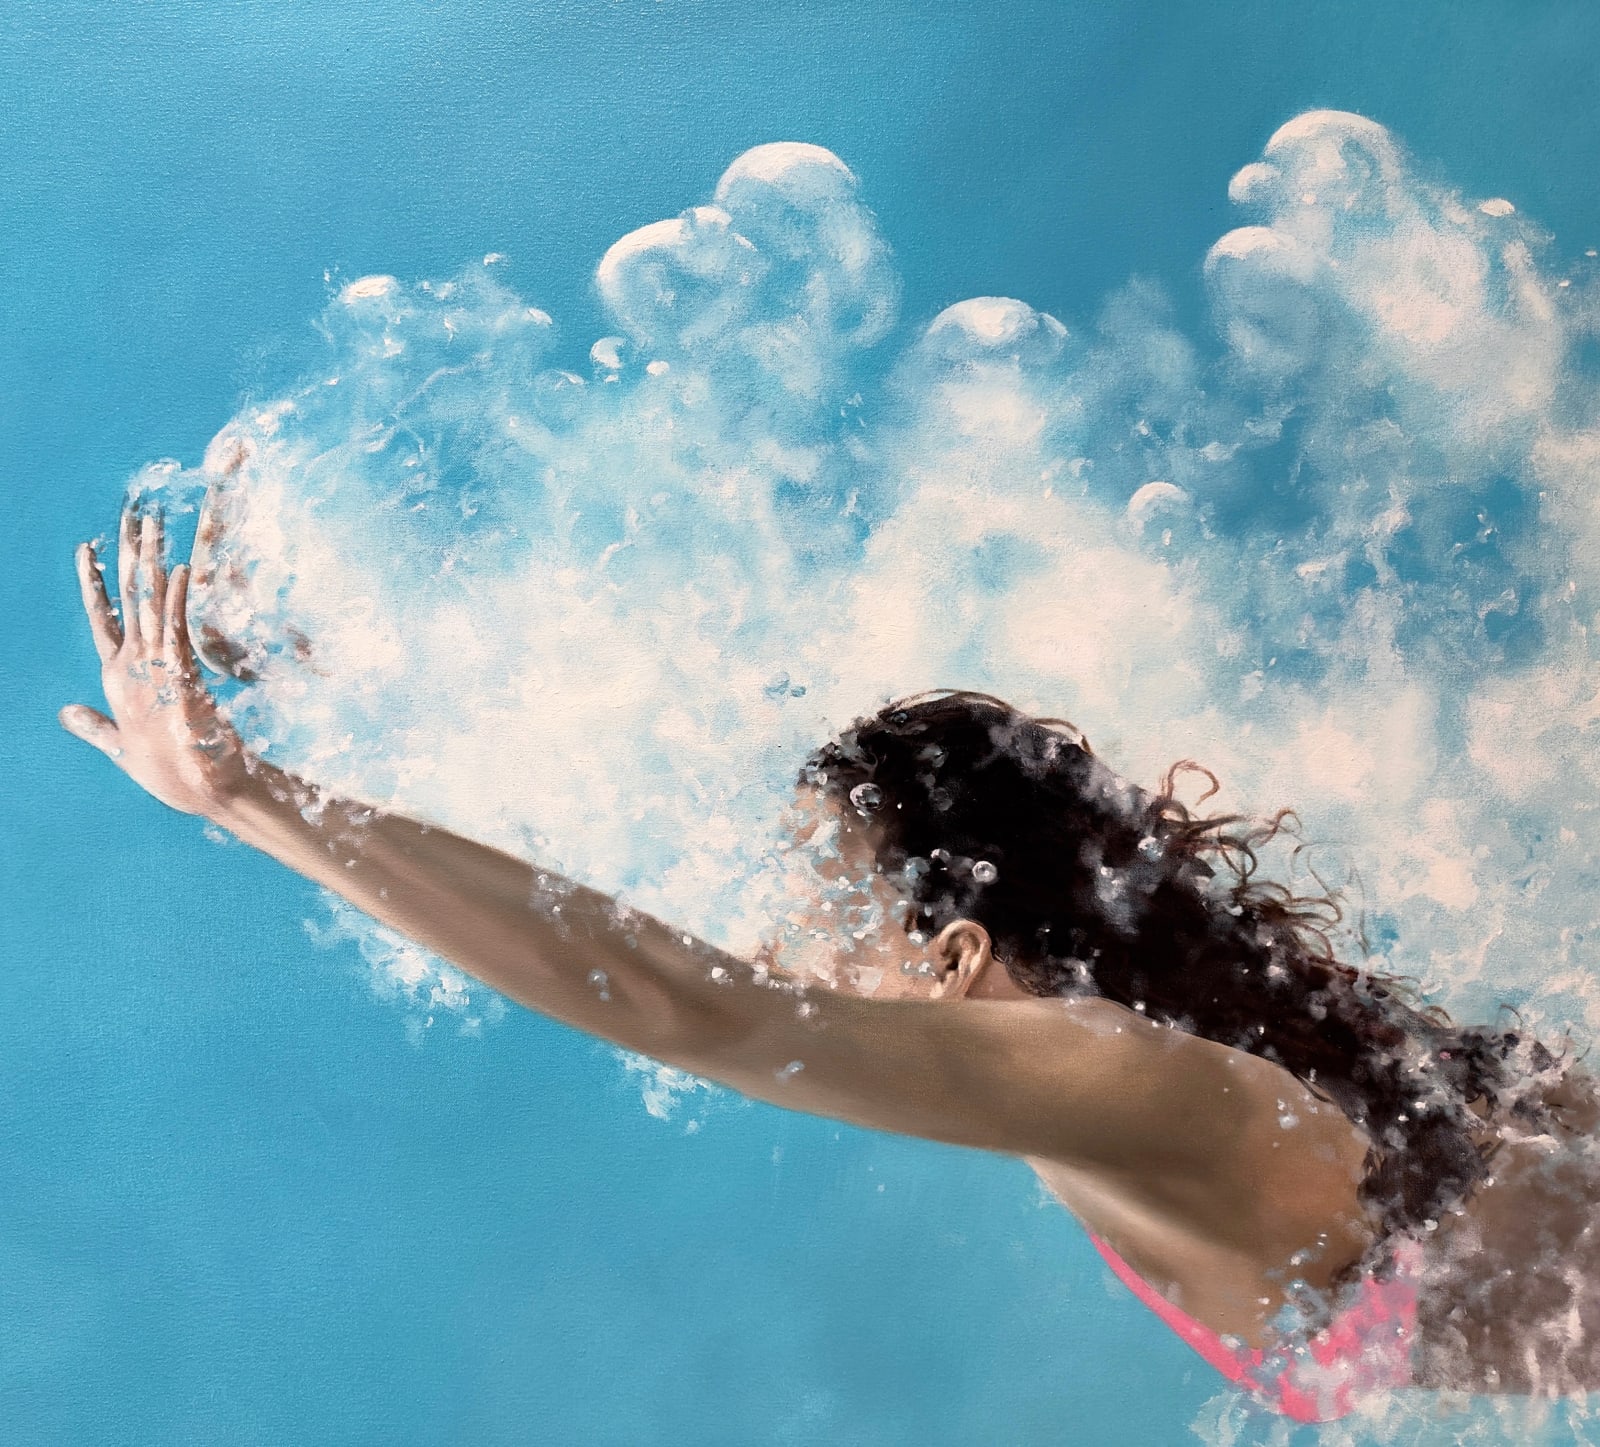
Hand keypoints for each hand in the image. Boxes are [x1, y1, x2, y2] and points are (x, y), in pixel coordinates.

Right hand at [61, 502, 251, 815]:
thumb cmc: (169, 772)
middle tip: (132, 514)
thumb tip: (65, 712)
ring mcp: (154, 671)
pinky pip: (178, 629)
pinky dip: (176, 599)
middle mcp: (131, 668)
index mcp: (118, 678)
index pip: (102, 618)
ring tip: (151, 525)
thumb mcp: (120, 747)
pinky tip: (177, 570)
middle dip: (128, 555)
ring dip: (151, 563)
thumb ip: (93, 725)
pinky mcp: (181, 678)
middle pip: (128, 599)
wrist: (205, 790)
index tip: (88, 548)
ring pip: (149, 605)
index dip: (93, 582)